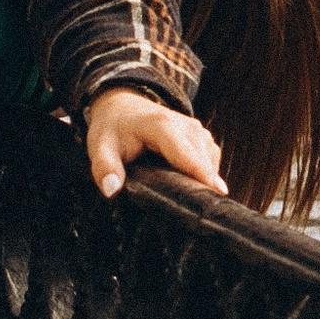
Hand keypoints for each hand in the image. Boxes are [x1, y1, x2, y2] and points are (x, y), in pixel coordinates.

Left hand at [83, 86, 225, 200]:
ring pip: (211, 160)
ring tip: (192, 202)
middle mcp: (185, 125)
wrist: (123, 105)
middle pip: (204, 161)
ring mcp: (196, 130)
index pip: (186, 154)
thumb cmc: (112, 128)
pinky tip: (190, 187)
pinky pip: (211, 159)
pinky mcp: (201, 137)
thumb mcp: (100, 147)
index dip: (202, 174)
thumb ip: (104, 168)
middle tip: (198, 213)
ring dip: (204, 181)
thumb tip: (111, 189)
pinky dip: (205, 174)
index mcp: (161, 126)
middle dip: (204, 185)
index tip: (219, 193)